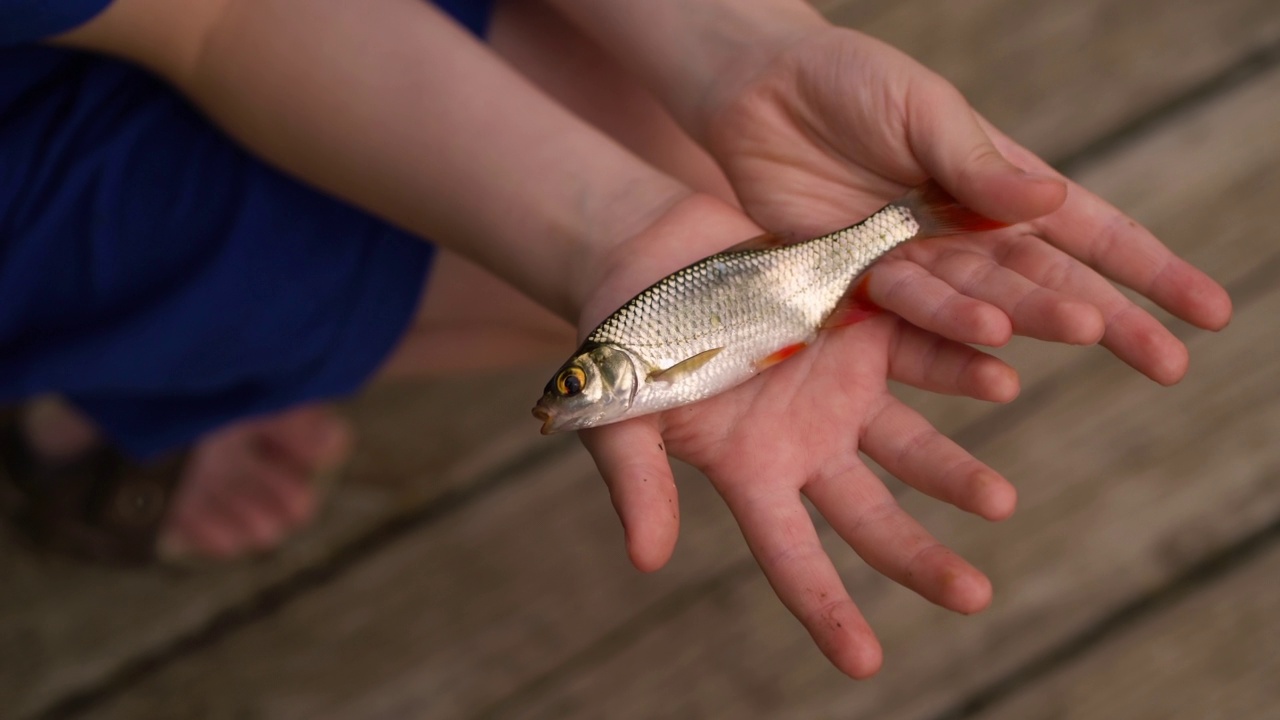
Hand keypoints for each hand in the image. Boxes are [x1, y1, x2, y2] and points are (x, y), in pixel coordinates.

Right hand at [578, 194, 1021, 677]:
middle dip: (919, 558)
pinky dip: (961, 367)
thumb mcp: (620, 415)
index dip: (826, 610)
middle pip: (871, 516)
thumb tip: (646, 561)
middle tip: (972, 597)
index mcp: (752, 470)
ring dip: (956, 472)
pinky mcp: (864, 323)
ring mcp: (841, 385)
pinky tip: (999, 378)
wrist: (652, 247)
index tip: (865, 665)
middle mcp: (807, 440)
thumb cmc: (623, 337)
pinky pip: (923, 352)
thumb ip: (638, 482)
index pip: (792, 555)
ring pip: (912, 443)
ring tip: (1000, 503)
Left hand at [703, 26, 1231, 382]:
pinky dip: (948, 322)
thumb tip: (1052, 203)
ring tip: (1087, 330)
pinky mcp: (858, 276)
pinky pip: (908, 306)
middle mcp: (966, 229)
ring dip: (1035, 317)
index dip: (1149, 271)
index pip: (1090, 232)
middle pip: (1051, 283)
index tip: (1208, 311)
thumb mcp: (922, 107)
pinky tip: (990, 337)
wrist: (756, 92)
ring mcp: (915, 257)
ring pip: (987, 299)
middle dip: (1112, 319)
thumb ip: (977, 163)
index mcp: (997, 181)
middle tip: (1167, 362)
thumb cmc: (848, 82)